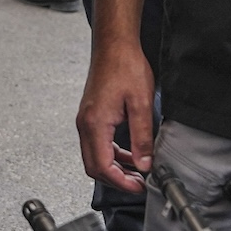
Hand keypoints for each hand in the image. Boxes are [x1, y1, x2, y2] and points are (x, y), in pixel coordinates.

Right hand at [75, 37, 155, 194]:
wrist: (114, 45)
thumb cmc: (124, 66)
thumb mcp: (140, 103)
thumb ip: (142, 137)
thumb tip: (144, 164)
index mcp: (95, 123)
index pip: (102, 166)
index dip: (121, 182)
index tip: (138, 186)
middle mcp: (85, 124)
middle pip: (94, 166)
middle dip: (116, 180)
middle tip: (138, 184)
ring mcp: (85, 120)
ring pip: (94, 156)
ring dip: (114, 168)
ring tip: (137, 172)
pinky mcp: (90, 116)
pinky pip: (97, 144)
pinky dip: (112, 155)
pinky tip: (129, 154)